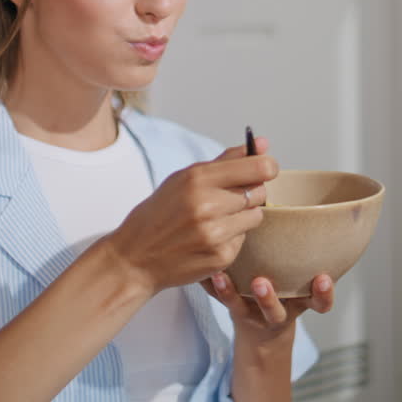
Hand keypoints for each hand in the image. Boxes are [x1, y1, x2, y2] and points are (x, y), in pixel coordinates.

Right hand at [103, 142, 277, 296]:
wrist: (134, 258)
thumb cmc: (159, 214)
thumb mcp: (184, 178)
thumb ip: (227, 160)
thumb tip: (262, 143)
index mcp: (196, 179)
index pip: (257, 167)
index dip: (267, 167)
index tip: (266, 169)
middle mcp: (206, 206)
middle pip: (259, 192)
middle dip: (251, 192)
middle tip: (229, 198)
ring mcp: (214, 234)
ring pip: (255, 216)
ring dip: (243, 216)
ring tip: (217, 219)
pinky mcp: (220, 257)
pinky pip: (244, 239)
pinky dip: (232, 237)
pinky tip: (209, 238)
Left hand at [201, 272, 334, 344]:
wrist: (261, 330)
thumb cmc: (284, 292)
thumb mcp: (300, 284)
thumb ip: (305, 260)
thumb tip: (298, 212)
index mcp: (299, 301)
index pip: (318, 302)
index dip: (323, 294)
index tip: (323, 279)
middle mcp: (276, 310)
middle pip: (276, 311)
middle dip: (268, 299)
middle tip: (260, 283)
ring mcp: (251, 313)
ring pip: (239, 308)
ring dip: (230, 293)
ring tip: (221, 277)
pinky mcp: (232, 309)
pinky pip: (219, 300)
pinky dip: (209, 286)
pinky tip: (201, 272)